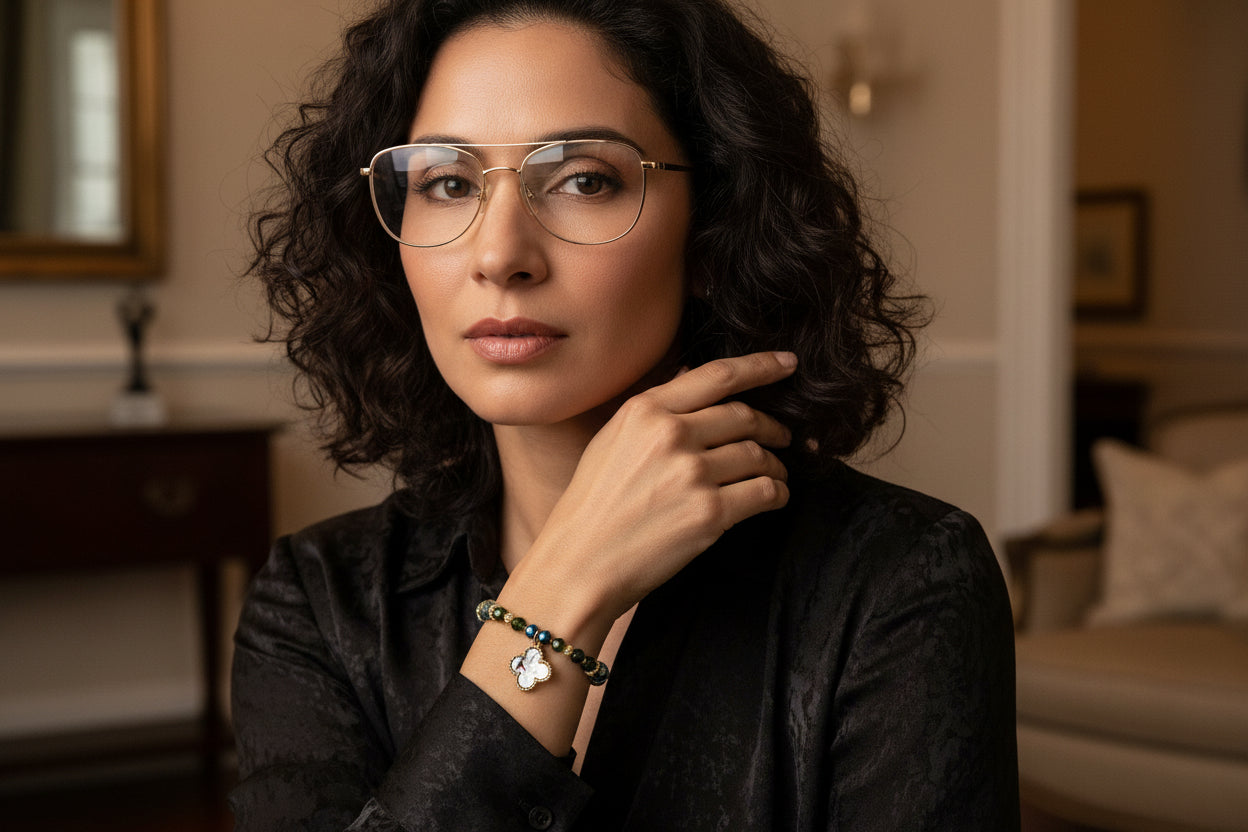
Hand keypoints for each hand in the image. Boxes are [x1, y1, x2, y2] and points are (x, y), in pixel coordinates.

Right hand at [517, 351, 796, 624]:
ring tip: (774, 473)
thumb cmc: (592, 508)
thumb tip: (694, 383)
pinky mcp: (710, 513)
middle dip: (771, 426)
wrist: (579, 565)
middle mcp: (670, 435)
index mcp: (645, 411)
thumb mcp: (611, 441)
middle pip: (744, 416)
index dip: (761, 366)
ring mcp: (692, 473)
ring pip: (758, 455)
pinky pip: (764, 492)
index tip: (788, 364)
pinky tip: (774, 498)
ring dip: (775, 465)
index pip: (717, 376)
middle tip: (782, 437)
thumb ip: (653, 414)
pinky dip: (777, 493)